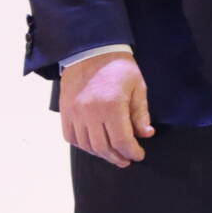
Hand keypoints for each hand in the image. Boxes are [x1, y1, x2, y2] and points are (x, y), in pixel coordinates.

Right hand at [61, 51, 152, 167]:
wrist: (91, 51)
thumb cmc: (119, 68)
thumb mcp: (137, 86)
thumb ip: (140, 113)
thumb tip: (146, 134)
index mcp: (112, 106)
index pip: (122, 140)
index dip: (132, 151)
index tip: (139, 155)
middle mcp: (91, 113)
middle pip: (103, 147)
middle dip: (117, 157)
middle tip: (126, 161)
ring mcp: (75, 113)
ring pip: (86, 145)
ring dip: (100, 154)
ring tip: (113, 156)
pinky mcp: (65, 112)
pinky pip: (71, 137)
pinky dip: (82, 146)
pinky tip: (94, 147)